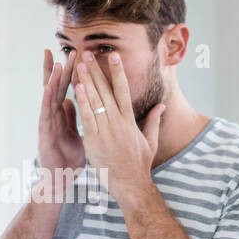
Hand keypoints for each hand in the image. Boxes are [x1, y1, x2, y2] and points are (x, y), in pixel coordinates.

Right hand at [37, 48, 84, 175]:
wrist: (60, 180)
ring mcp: (47, 124)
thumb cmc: (68, 158)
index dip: (69, 71)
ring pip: (49, 98)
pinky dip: (47, 101)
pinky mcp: (44, 135)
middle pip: (56, 87)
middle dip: (60, 68)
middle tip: (64, 49)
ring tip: (56, 63)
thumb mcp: (75, 134)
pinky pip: (46, 115)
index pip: (66, 88)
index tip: (73, 52)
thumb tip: (71, 99)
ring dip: (52, 80)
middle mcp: (53, 116)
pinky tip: (49, 88)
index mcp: (62, 114)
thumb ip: (71, 117)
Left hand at [71, 50, 161, 207]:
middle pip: (106, 91)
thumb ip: (153, 121)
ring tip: (80, 65)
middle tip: (88, 53)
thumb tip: (161, 106)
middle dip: (97, 71)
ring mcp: (106, 131)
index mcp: (130, 120)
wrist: (130, 184)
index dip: (118, 72)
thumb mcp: (150, 142)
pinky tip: (76, 88)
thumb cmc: (139, 165)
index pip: (124, 90)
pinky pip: (86, 117)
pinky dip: (81, 102)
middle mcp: (118, 122)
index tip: (113, 56)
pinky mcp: (94, 140)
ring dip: (87, 81)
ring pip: (95, 101)